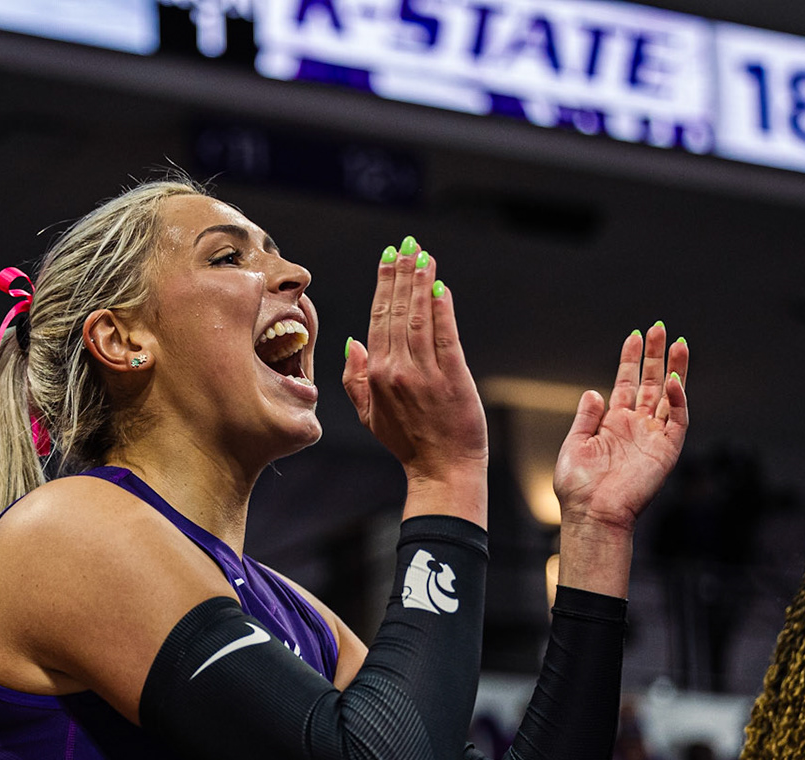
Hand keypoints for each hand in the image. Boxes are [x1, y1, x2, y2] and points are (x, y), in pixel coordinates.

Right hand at [342, 240, 488, 510]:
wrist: (441, 470)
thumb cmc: (407, 443)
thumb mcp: (370, 415)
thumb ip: (356, 378)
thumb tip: (352, 342)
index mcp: (375, 375)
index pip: (378, 319)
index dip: (383, 284)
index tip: (388, 257)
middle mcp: (396, 370)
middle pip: (396, 311)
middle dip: (400, 273)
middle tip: (406, 244)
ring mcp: (424, 373)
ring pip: (418, 316)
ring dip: (420, 282)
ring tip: (422, 255)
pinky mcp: (452, 377)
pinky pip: (444, 335)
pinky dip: (441, 308)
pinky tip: (439, 286)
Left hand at [554, 324, 688, 535]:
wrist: (592, 514)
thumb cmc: (578, 487)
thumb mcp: (574, 444)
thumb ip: (586, 417)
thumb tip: (594, 392)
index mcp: (613, 424)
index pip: (626, 383)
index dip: (630, 360)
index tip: (634, 335)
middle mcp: (636, 427)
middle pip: (651, 383)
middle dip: (655, 356)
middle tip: (658, 328)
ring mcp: (653, 437)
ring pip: (670, 396)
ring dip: (675, 370)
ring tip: (677, 342)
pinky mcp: (667, 451)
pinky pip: (677, 421)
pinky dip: (679, 401)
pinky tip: (673, 381)